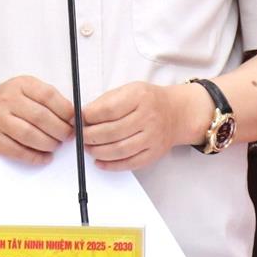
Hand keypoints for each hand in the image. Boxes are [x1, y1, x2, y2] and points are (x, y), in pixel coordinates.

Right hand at [0, 76, 73, 160]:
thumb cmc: (5, 102)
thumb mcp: (24, 90)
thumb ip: (46, 99)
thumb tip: (72, 116)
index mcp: (20, 85)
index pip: (48, 96)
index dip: (65, 110)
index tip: (73, 120)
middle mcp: (8, 100)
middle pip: (41, 117)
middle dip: (60, 130)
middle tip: (67, 136)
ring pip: (30, 135)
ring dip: (49, 144)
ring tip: (55, 145)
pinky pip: (19, 152)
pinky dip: (36, 157)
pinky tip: (44, 156)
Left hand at [81, 82, 204, 170]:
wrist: (176, 113)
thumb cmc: (148, 100)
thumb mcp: (128, 90)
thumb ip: (106, 102)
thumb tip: (82, 116)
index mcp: (139, 97)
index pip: (109, 109)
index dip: (90, 117)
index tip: (80, 119)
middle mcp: (148, 117)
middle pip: (112, 131)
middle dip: (90, 136)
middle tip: (81, 137)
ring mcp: (152, 137)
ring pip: (119, 150)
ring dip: (98, 152)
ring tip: (88, 148)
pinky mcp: (154, 153)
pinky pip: (130, 163)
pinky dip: (111, 165)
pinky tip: (100, 162)